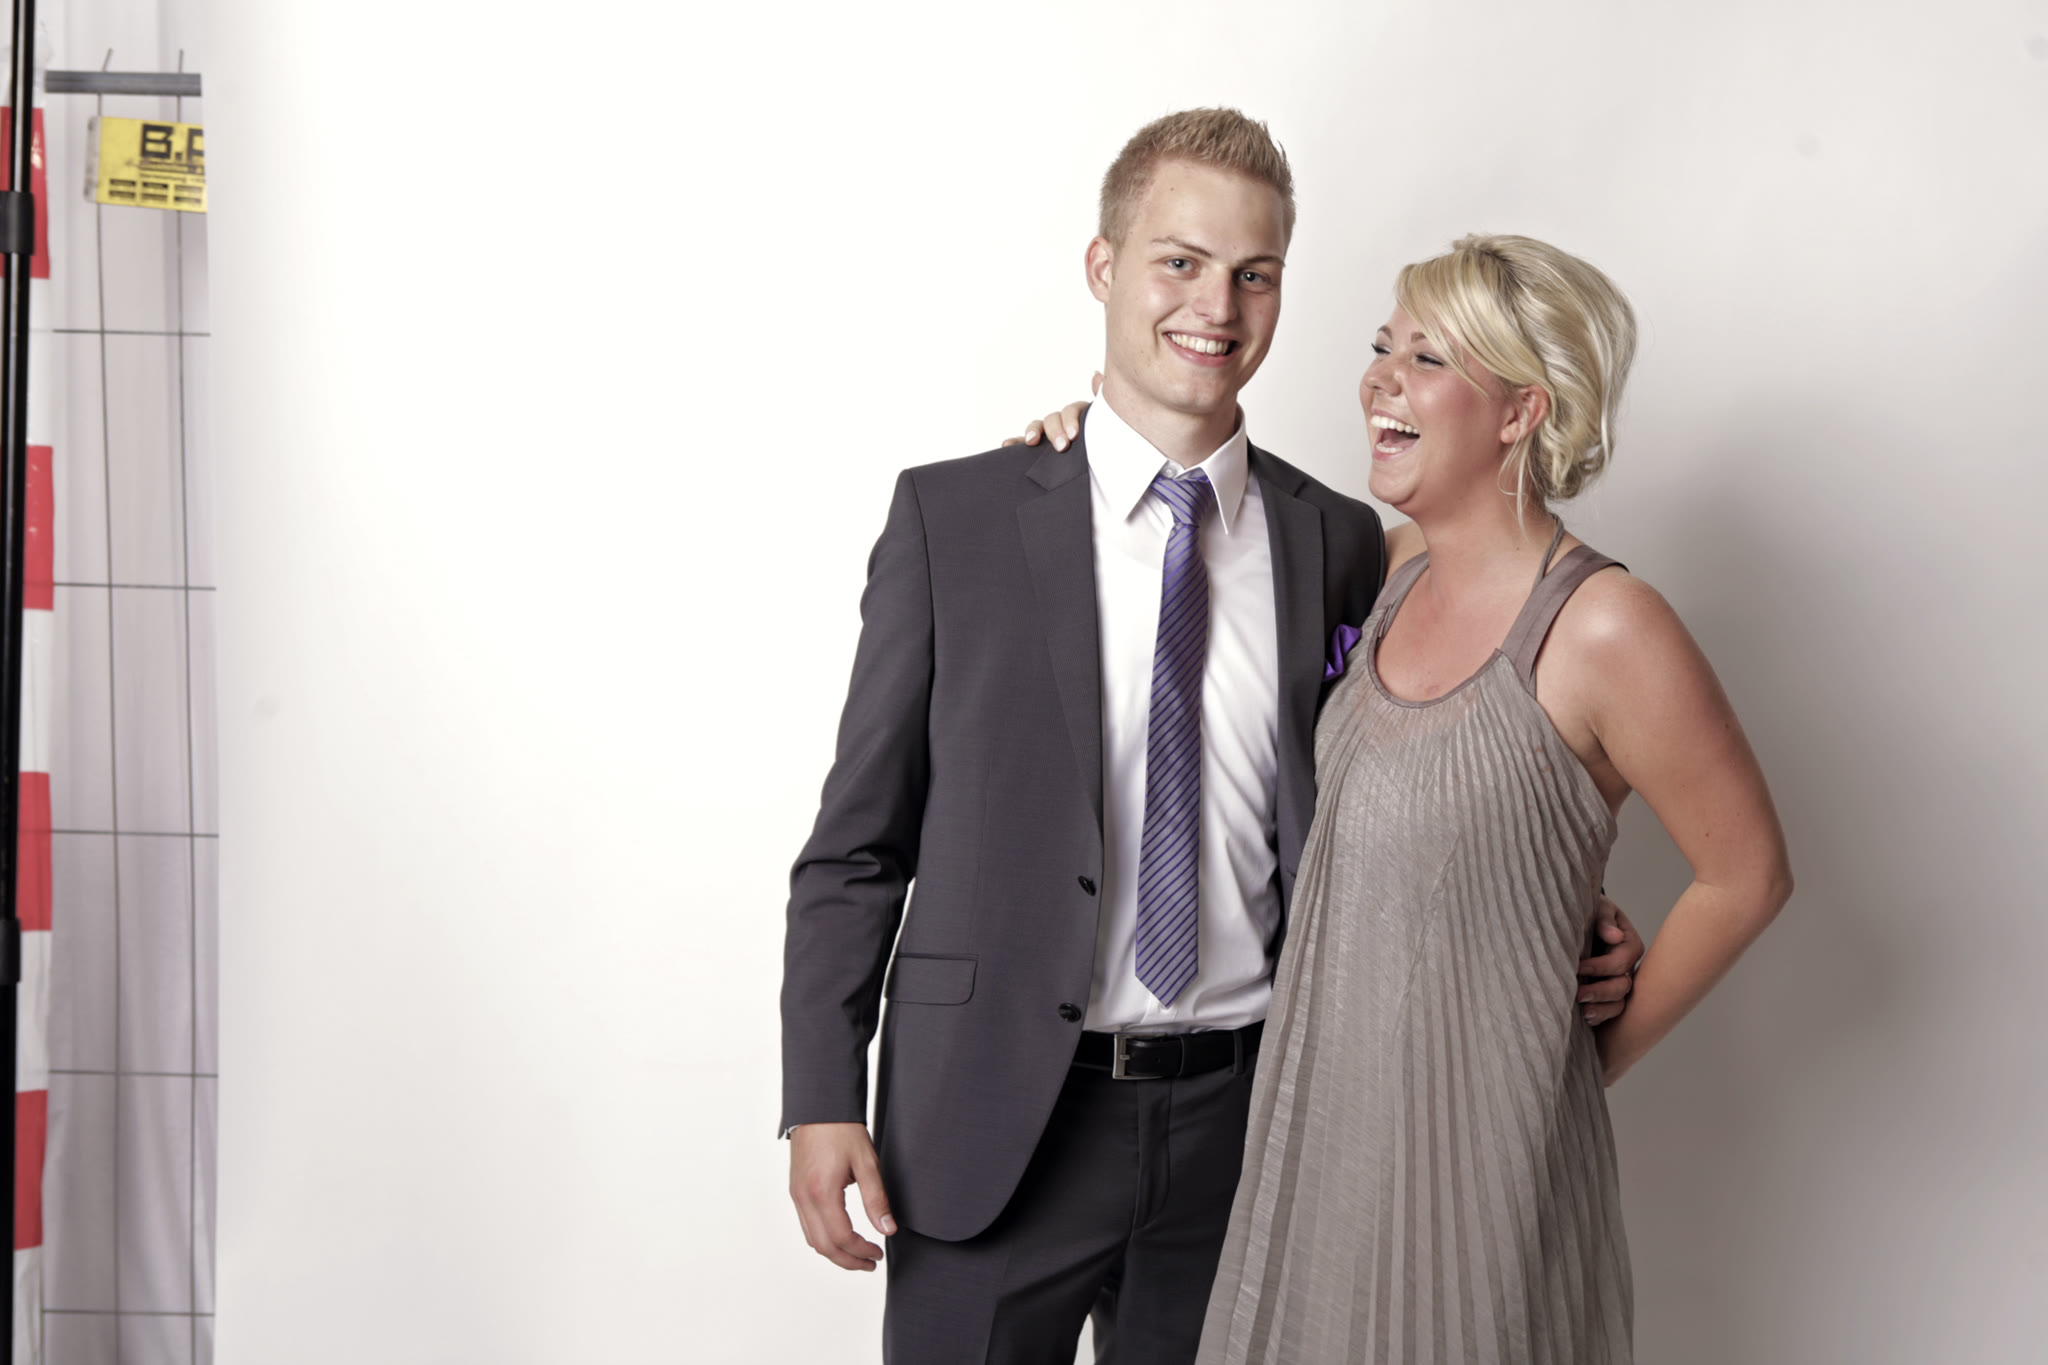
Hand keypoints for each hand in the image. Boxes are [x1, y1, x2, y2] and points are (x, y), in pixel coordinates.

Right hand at [789, 1122, 896, 1270]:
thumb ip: (877, 1199)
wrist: (819, 1107)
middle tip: (870, 1263)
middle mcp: (804, 1198)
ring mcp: (797, 1195)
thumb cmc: (843, 1130)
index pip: (841, 1237)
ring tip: (858, 1254)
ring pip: (812, 1239)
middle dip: (848, 1260)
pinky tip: (840, 1236)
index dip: (861, 1251)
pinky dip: (823, 1239)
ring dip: (834, 1252)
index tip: (878, 1254)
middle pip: (823, 1246)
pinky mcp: (796, 1191)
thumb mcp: (867, 1163)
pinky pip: (806, 1226)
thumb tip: (888, 1230)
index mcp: (822, 1192)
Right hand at [1000, 373, 1102, 451]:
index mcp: (1079, 418)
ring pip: (1037, 427)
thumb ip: (1102, 405)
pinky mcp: (1036, 451)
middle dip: (1055, 431)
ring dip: (1032, 431)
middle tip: (1062, 447)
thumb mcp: (1107, 427)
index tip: (1073, 436)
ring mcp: (1048, 437)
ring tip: (1031, 441)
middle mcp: (1062, 424)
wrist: (1100, 485)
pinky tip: (1007, 445)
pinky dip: (1014, 442)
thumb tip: (1097, 376)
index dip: (1070, 420)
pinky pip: (1021, 443)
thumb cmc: (1103, 452)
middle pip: (1053, 419)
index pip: (1071, 411)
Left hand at [1576, 895, 1642, 1025]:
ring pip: (1618, 1004)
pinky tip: (1584, 1018)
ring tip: (1583, 1013)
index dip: (1600, 967)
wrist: (1575, 918)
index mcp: (1629, 945)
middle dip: (1600, 992)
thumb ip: (1604, 919)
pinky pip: (1609, 1012)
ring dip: (1602, 1010)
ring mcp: (1616, 982)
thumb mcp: (1598, 907)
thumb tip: (1615, 936)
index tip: (1577, 967)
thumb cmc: (1589, 910)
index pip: (1621, 962)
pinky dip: (1599, 1017)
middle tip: (1578, 994)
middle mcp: (1626, 967)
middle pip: (1622, 986)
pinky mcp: (1605, 994)